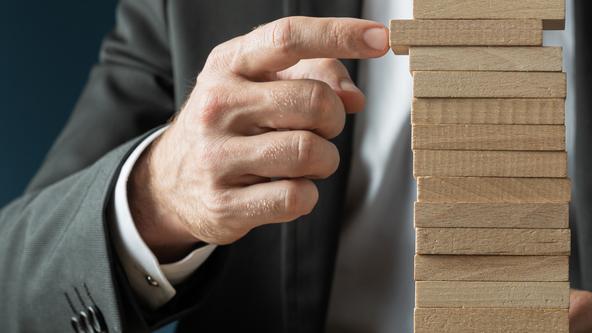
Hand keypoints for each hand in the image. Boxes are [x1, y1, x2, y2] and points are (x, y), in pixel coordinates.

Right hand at [128, 17, 388, 261]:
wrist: (169, 184)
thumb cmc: (232, 126)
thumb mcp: (262, 86)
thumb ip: (316, 77)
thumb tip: (353, 97)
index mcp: (230, 65)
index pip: (288, 37)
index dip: (340, 35)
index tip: (382, 38)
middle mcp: (218, 104)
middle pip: (314, 102)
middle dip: (334, 119)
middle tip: (322, 129)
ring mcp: (217, 155)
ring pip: (310, 152)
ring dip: (324, 160)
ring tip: (305, 161)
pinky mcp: (224, 203)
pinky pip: (296, 197)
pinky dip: (307, 196)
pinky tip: (288, 189)